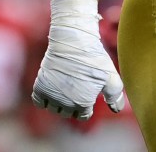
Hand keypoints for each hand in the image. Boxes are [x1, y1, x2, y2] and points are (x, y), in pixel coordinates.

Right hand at [31, 0, 125, 119]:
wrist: (73, 40)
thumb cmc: (94, 57)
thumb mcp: (110, 75)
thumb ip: (115, 95)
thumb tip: (116, 110)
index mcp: (83, 104)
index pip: (83, 115)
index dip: (86, 105)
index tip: (86, 92)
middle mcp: (66, 104)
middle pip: (68, 113)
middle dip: (73, 104)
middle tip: (76, 86)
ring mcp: (52, 96)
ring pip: (54, 108)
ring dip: (58, 101)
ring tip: (65, 85)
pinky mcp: (40, 86)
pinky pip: (39, 102)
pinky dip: (44, 98)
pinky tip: (52, 86)